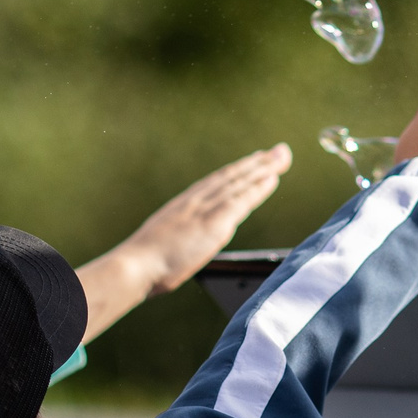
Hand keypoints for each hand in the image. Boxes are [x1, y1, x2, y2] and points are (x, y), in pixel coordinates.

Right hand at [78, 144, 292, 341]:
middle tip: (279, 151)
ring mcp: (204, 211)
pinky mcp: (213, 223)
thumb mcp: (158, 246)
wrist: (135, 266)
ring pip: (239, 183)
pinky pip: (240, 201)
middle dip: (257, 163)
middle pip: (231, 177)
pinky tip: (272, 178)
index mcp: (182, 206)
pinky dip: (257, 188)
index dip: (237, 171)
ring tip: (281, 156)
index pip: (215, 184)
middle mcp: (195, 202)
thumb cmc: (141, 264)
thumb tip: (174, 249)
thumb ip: (172, 242)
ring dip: (263, 168)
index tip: (254, 161)